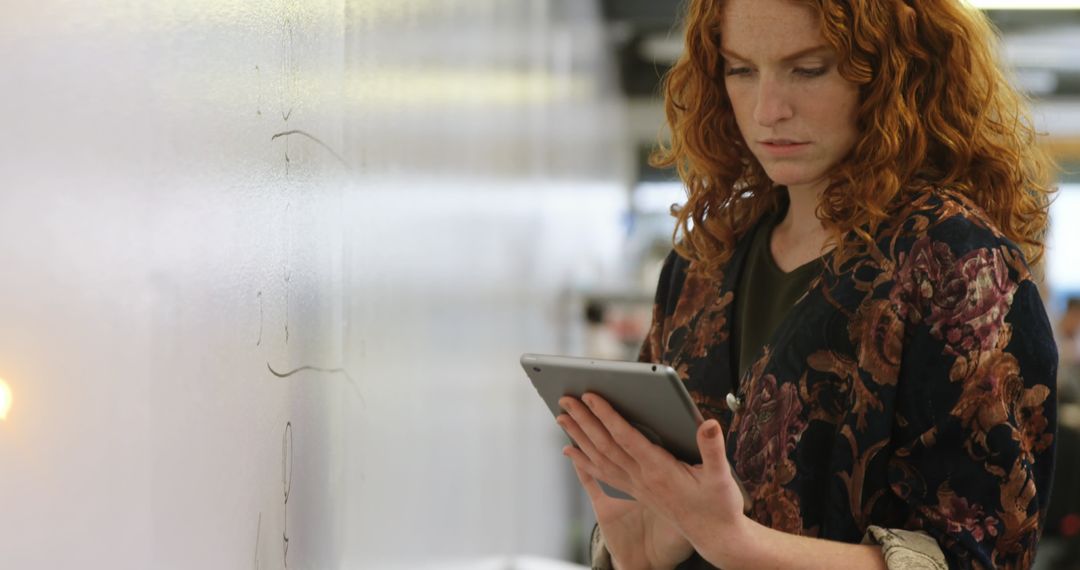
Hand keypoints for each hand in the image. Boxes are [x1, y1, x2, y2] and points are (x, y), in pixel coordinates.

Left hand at [558, 394, 749, 567]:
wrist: (714, 537)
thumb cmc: (719, 505)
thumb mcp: (721, 477)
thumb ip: (712, 449)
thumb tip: (709, 424)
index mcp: (660, 470)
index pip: (626, 438)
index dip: (607, 415)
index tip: (590, 396)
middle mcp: (642, 478)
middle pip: (605, 445)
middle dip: (583, 420)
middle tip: (564, 399)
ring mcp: (636, 486)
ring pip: (600, 459)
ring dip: (579, 437)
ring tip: (561, 418)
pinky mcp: (636, 491)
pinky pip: (603, 474)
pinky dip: (584, 461)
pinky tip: (571, 451)